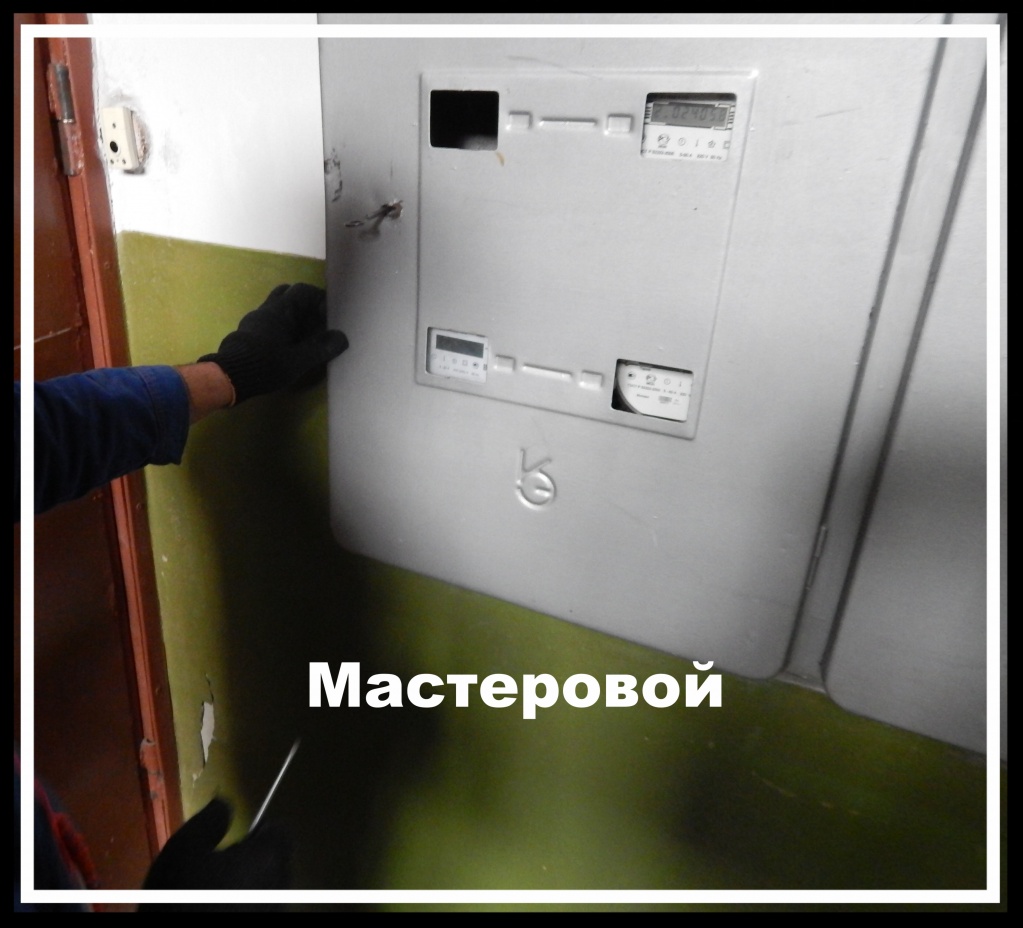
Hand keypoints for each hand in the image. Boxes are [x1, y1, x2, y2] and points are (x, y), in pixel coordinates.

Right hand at [142, 798, 290, 897]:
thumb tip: (226, 803)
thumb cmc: (180, 896)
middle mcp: (279, 885)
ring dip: (247, 881)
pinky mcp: (263, 923)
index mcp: (268, 858)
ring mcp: (272, 909)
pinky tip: (217, 906)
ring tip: (214, 888)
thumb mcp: (184, 848)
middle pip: (275, 859)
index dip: (258, 830)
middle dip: (252, 857)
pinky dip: (243, 901)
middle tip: (218, 865)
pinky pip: (259, 905)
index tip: (234, 838)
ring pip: (267, 885)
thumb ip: (210, 820)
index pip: (280, 831)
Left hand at [198, 283, 348, 403]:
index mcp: (280, 311)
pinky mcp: (247, 332)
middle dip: (304, 303)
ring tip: (303, 334)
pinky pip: (268, 320)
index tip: (328, 314)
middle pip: (287, 294)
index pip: (302, 290)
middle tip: (315, 320)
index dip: (318, 298)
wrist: (230, 376)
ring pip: (276, 307)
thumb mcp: (298, 360)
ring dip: (291, 315)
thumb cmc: (265, 365)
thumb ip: (320, 348)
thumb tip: (342, 337)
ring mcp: (254, 320)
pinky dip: (281, 325)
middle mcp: (266, 310)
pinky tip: (286, 343)